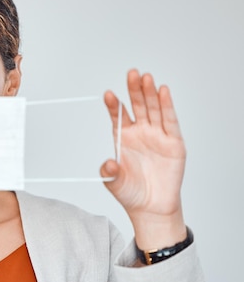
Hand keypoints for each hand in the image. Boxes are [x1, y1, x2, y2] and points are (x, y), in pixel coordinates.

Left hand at [100, 69, 186, 248]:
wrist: (151, 207)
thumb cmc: (131, 192)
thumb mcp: (115, 183)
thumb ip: (110, 173)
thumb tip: (107, 164)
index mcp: (123, 138)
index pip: (118, 116)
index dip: (113, 105)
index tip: (108, 94)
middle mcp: (140, 132)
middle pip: (137, 106)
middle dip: (134, 90)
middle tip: (131, 74)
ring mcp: (157, 135)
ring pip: (154, 109)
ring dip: (150, 93)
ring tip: (146, 78)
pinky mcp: (173, 142)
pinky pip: (170, 121)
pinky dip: (167, 106)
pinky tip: (163, 91)